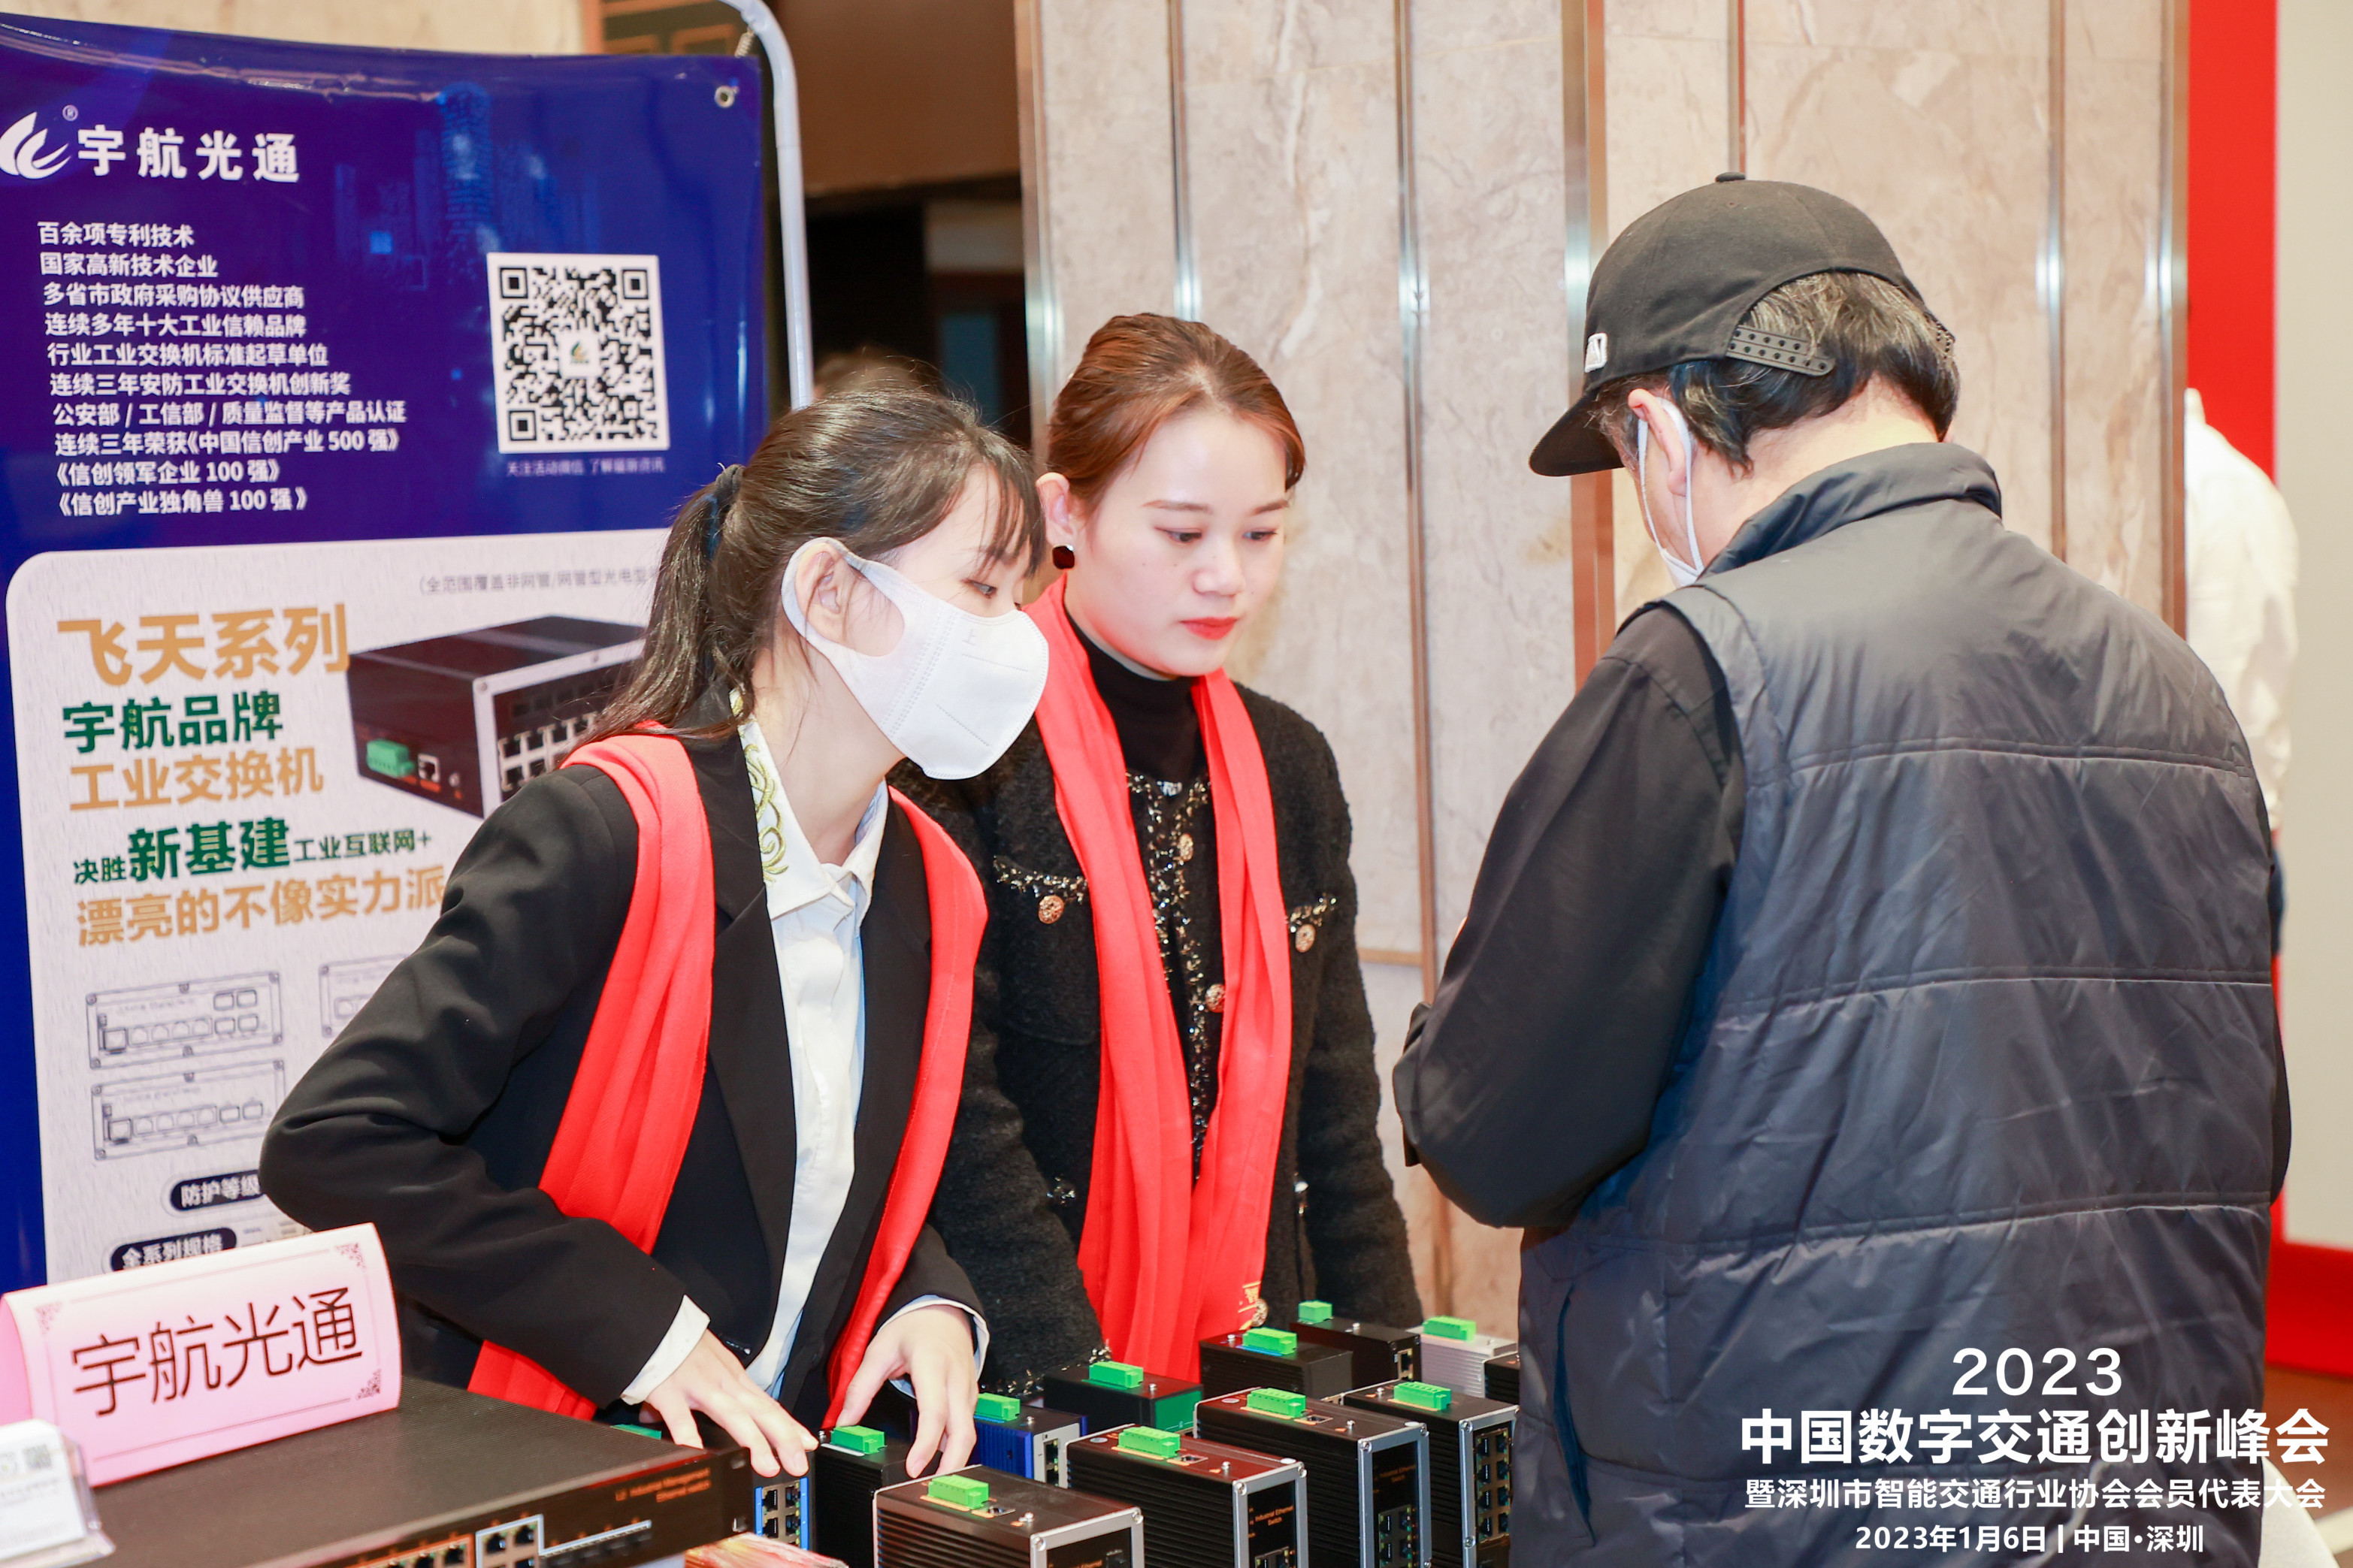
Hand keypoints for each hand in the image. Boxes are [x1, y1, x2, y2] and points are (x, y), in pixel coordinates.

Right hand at [641, 1330, 814, 1477]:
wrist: (653, 1322)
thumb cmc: (680, 1348)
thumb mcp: (706, 1370)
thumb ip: (707, 1401)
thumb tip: (701, 1433)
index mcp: (734, 1379)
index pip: (768, 1405)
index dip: (790, 1426)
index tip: (809, 1444)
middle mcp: (724, 1382)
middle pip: (761, 1411)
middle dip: (783, 1438)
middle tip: (799, 1463)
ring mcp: (699, 1386)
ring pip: (733, 1414)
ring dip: (753, 1441)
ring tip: (767, 1465)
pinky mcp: (670, 1391)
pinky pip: (681, 1417)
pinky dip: (691, 1436)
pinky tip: (699, 1454)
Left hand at [835, 1303, 977, 1475]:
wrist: (942, 1310)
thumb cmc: (913, 1328)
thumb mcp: (879, 1350)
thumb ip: (860, 1388)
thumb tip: (844, 1422)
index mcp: (933, 1366)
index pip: (934, 1412)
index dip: (926, 1444)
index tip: (914, 1467)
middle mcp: (955, 1379)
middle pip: (963, 1429)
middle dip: (953, 1463)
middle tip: (934, 1487)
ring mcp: (967, 1387)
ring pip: (968, 1430)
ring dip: (956, 1457)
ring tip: (936, 1480)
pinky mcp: (970, 1394)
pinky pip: (967, 1423)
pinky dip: (957, 1444)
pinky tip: (942, 1458)